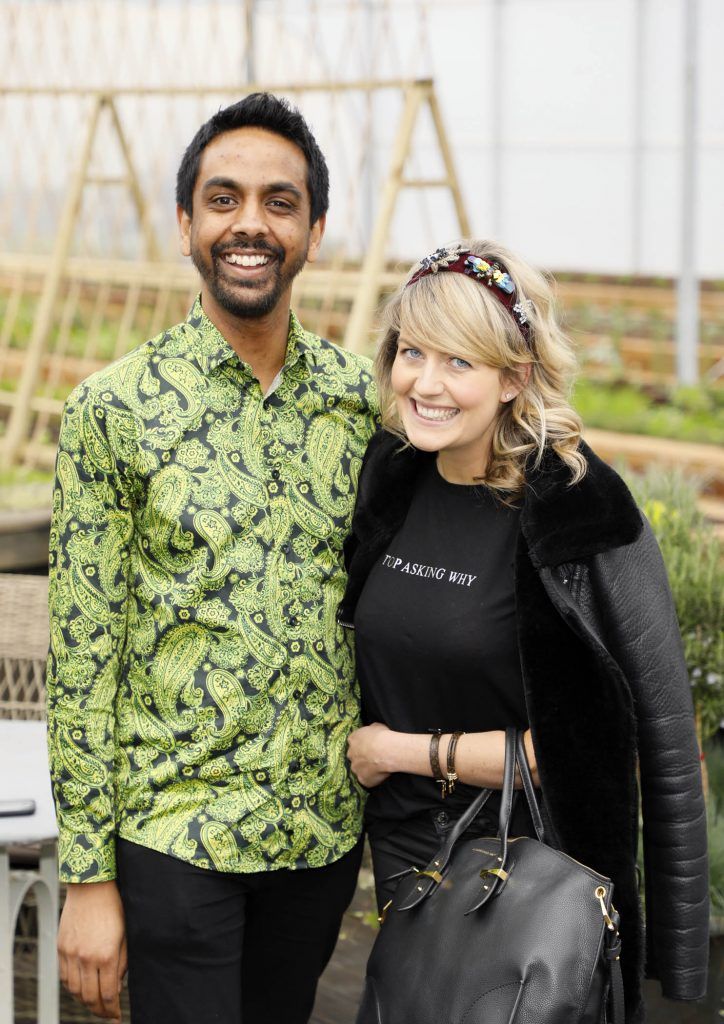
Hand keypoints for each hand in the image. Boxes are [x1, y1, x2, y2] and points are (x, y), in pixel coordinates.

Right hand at [58, 880, 126, 1022]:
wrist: (91, 886)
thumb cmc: (114, 907)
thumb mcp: (126, 934)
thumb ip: (122, 963)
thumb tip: (117, 987)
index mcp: (107, 955)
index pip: (109, 994)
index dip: (112, 1009)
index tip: (116, 1016)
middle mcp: (87, 957)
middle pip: (90, 997)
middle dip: (99, 1010)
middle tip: (106, 1014)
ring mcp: (71, 954)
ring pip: (75, 990)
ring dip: (84, 1001)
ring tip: (94, 1004)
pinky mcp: (61, 948)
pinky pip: (64, 977)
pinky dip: (72, 988)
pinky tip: (80, 988)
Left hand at [347, 722, 392, 787]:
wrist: (386, 751)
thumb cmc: (382, 736)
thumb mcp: (376, 726)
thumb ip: (370, 730)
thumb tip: (372, 732)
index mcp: (353, 739)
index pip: (353, 741)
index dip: (362, 744)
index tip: (369, 745)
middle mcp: (350, 754)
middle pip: (354, 756)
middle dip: (361, 757)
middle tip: (373, 757)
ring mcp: (355, 768)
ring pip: (358, 769)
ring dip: (365, 768)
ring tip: (378, 767)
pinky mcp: (362, 779)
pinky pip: (366, 780)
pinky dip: (371, 778)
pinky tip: (380, 775)